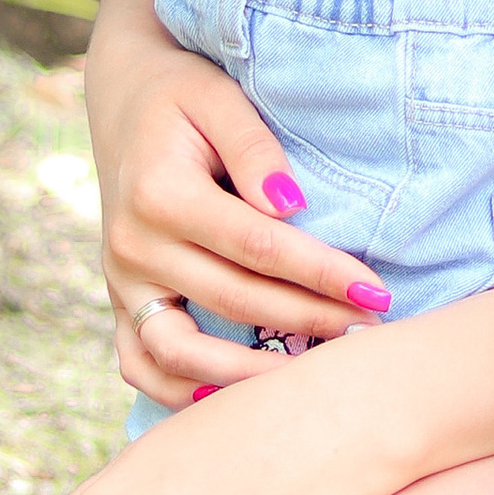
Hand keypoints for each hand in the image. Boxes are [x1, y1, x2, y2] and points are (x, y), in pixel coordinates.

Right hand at [86, 0, 389, 410]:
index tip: (375, 291)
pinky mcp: (117, 301)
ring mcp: (119, 281)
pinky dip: (180, 391)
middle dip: (310, 320)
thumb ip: (254, 149)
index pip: (257, 247)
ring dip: (249, 375)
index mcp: (159, 194)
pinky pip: (140, 364)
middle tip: (371, 331)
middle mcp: (131, 245)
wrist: (122, 97)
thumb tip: (291, 206)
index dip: (320, 272)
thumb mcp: (219, 97)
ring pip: (182, 351)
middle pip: (234, 301)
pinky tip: (235, 400)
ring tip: (314, 378)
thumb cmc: (183, 94)